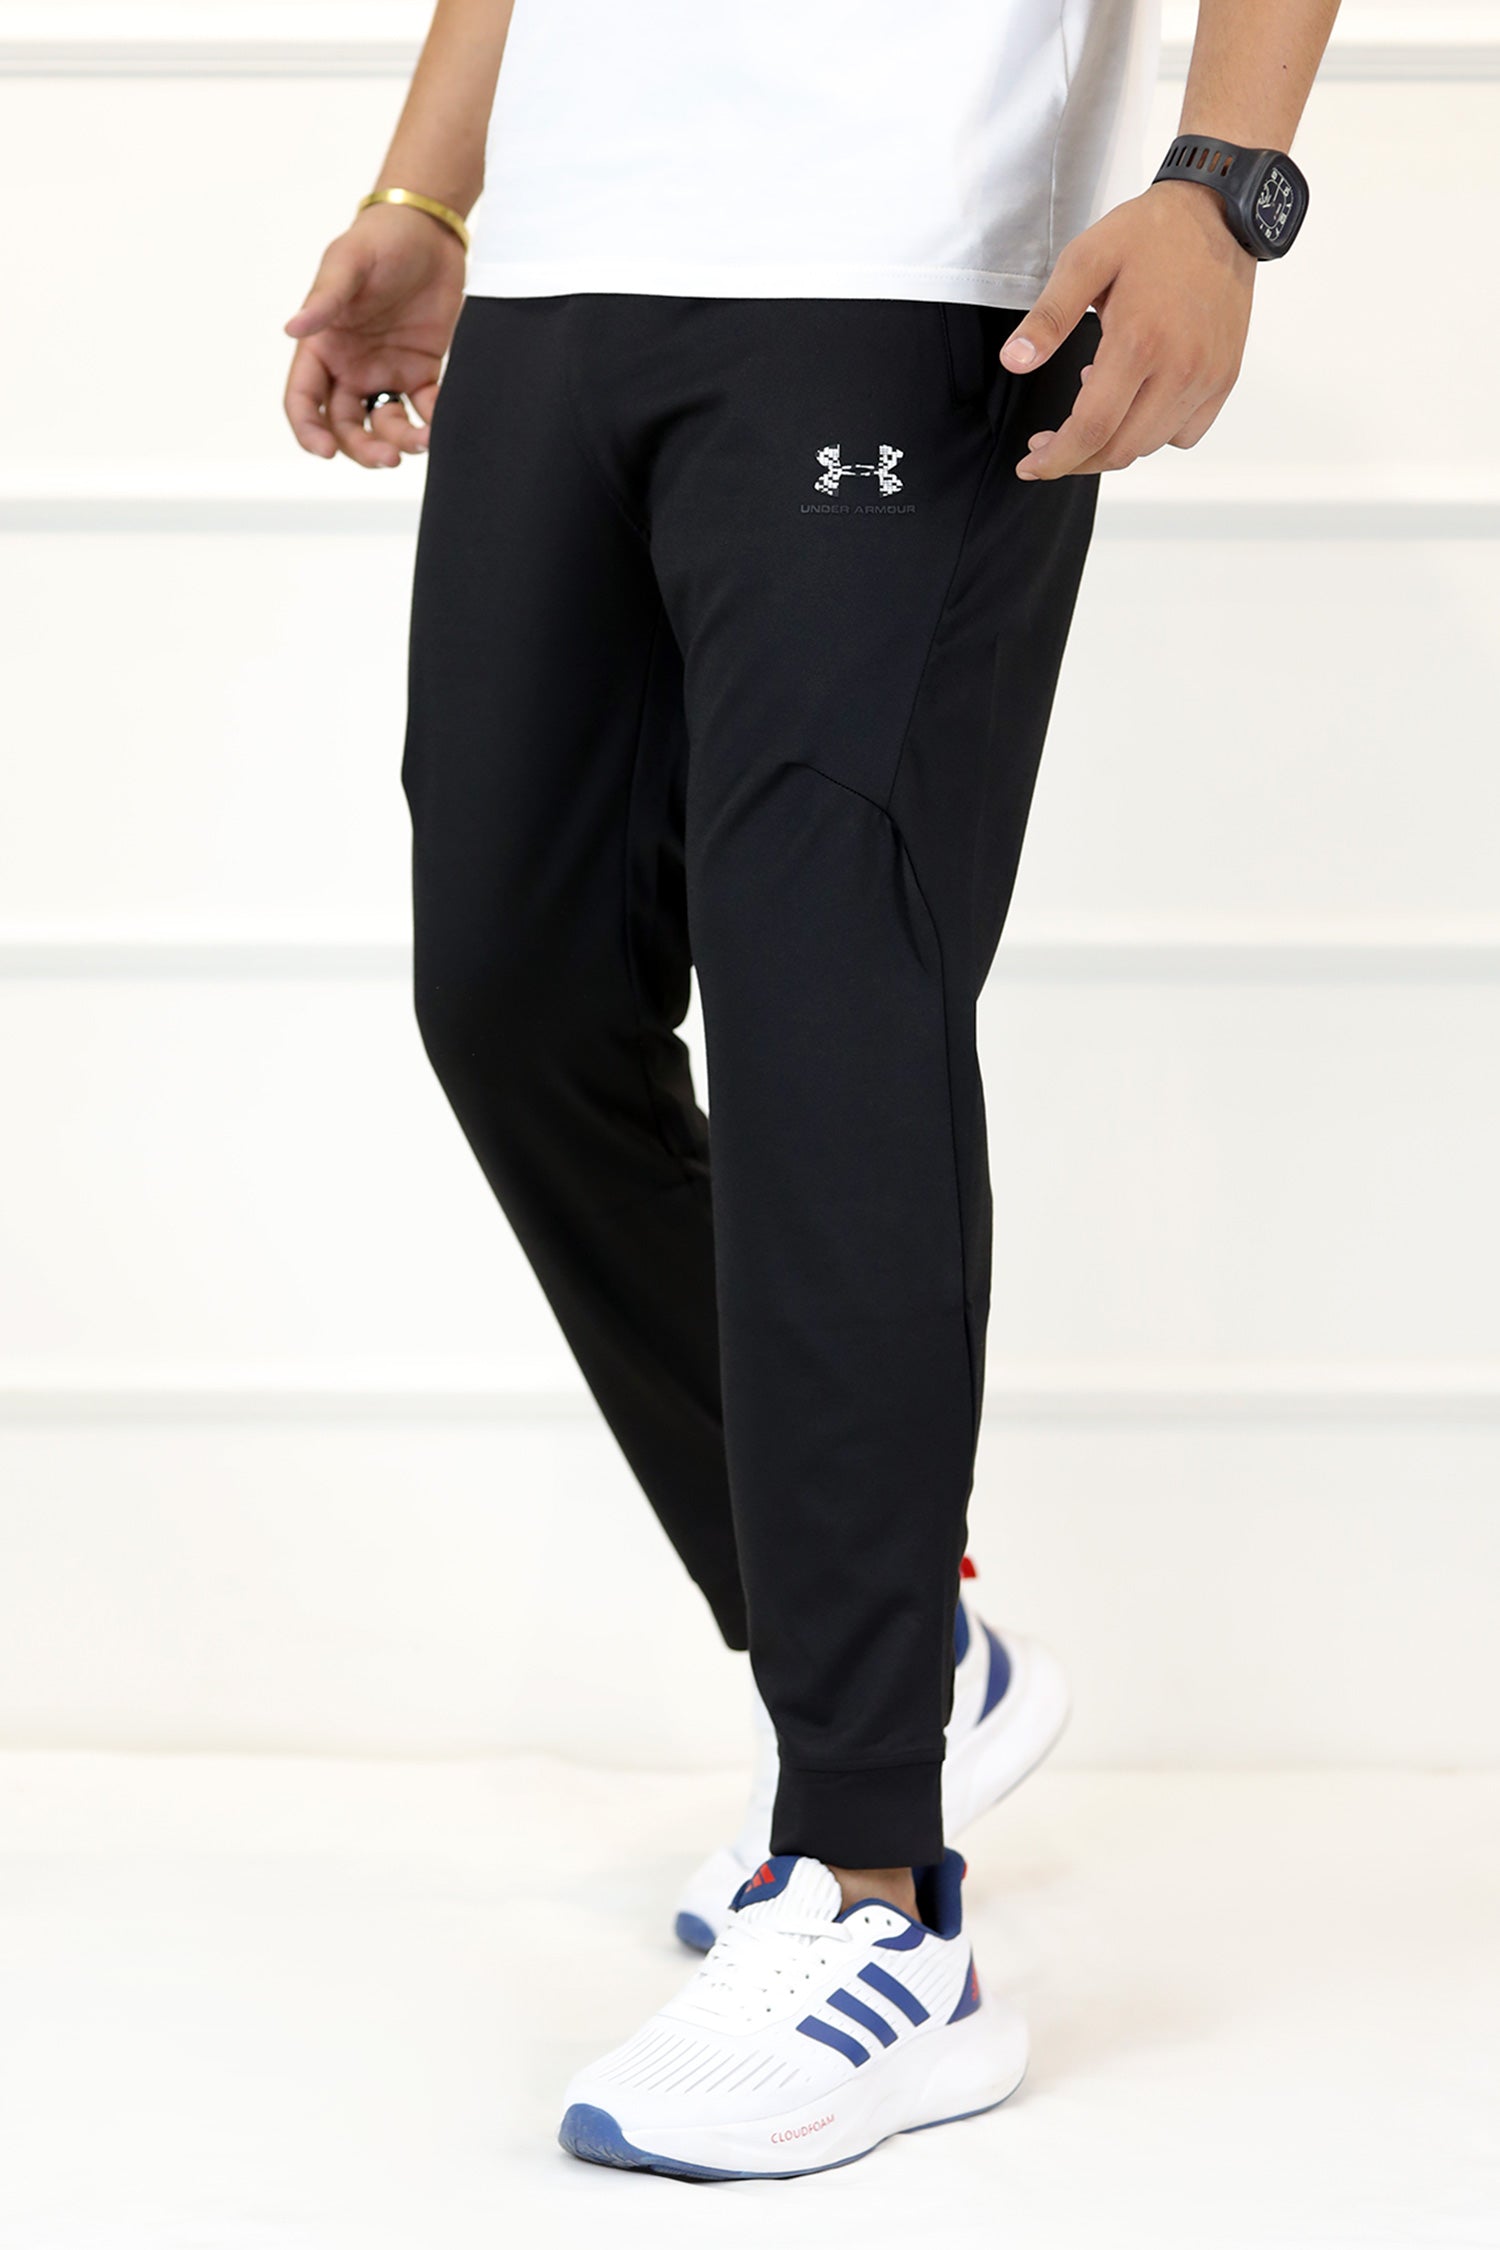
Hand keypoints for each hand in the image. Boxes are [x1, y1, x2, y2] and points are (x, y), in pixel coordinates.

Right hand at [283, 204, 465, 467]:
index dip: (309, 430)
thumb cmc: (378, 241)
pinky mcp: (420, 372)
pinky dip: (432, 422)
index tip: (325, 451)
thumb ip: (324, 300)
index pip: (304, 400)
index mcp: (322, 347)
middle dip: (362, 448)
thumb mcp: (347, 264)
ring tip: (422, 442)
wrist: (428, 231)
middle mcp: (350, 367)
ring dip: (399, 442)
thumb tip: (292, 329)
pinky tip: (440, 423)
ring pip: (384, 426)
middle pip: (345, 426)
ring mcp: (386, 373)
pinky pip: (423, 410)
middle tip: (388, 457)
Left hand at [1000, 182, 1255, 478]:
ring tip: (1093, 404)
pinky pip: (1185, 434)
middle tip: (1048, 446)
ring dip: (1113, 442)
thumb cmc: (1150, 232)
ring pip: (1150, 445)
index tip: (1031, 465)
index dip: (1056, 458)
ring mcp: (1208, 376)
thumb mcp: (1086, 259)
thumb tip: (1014, 362)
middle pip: (1120, 449)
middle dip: (1077, 459)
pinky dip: (1153, 433)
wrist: (1219, 212)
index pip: (1092, 429)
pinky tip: (1136, 402)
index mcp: (1139, 342)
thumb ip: (1049, 316)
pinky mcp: (1225, 377)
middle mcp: (1180, 368)